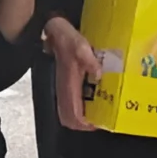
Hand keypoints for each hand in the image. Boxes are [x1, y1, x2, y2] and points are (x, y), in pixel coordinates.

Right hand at [43, 14, 101, 130]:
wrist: (54, 32)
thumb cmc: (66, 39)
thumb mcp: (80, 45)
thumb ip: (89, 59)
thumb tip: (99, 74)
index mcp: (68, 86)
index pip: (73, 116)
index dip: (86, 124)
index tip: (100, 122)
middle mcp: (64, 91)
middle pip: (69, 120)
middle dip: (85, 125)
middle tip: (101, 118)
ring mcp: (63, 89)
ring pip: (69, 113)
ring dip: (83, 117)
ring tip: (100, 112)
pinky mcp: (66, 85)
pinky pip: (72, 104)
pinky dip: (82, 107)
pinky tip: (95, 98)